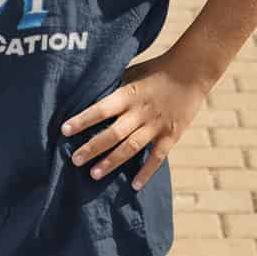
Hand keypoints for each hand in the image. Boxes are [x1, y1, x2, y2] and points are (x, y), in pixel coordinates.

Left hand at [60, 52, 210, 191]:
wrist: (191, 71)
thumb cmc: (156, 69)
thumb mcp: (131, 72)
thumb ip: (113, 86)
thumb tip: (87, 94)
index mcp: (128, 94)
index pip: (101, 109)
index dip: (83, 120)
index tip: (64, 129)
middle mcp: (140, 112)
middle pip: (113, 133)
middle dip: (92, 148)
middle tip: (75, 160)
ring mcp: (156, 125)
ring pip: (131, 148)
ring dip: (112, 162)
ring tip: (93, 174)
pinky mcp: (171, 135)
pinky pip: (157, 157)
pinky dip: (146, 172)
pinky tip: (134, 186)